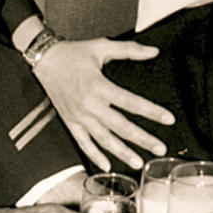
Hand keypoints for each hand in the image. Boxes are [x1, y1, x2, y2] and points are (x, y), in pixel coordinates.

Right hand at [33, 38, 171, 170]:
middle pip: (121, 126)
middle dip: (142, 139)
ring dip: (122, 152)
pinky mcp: (70, 122)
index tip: (168, 119)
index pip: (130, 102)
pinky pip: (83, 143)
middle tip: (160, 148)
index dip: (151, 111)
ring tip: (138, 162)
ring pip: (104, 139)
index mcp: (98, 85)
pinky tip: (107, 165)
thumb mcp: (101, 46)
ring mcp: (79, 116)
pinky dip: (95, 155)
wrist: (44, 60)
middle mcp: (89, 104)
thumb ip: (129, 50)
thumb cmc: (73, 52)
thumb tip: (153, 51)